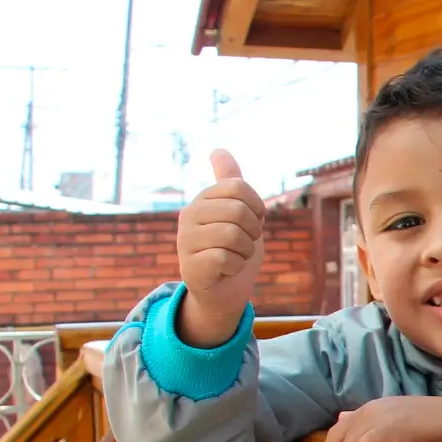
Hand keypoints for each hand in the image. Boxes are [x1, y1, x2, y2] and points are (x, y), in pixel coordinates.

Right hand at [176, 149, 265, 347]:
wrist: (224, 292)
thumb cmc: (234, 250)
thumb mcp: (238, 213)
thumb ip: (230, 182)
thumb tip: (218, 149)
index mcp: (202, 200)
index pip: (239, 187)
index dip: (256, 207)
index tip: (253, 222)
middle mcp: (188, 216)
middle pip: (239, 211)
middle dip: (252, 233)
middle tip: (243, 245)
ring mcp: (185, 241)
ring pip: (234, 236)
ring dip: (245, 252)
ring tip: (234, 257)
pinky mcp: (190, 266)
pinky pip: (226, 258)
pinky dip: (235, 267)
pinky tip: (225, 270)